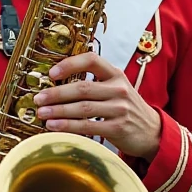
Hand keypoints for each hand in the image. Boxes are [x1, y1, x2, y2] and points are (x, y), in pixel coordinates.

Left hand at [33, 52, 161, 161]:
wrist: (153, 131)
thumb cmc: (127, 107)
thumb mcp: (116, 88)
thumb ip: (94, 82)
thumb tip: (57, 82)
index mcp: (115, 74)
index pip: (91, 60)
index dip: (70, 64)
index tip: (52, 73)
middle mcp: (118, 89)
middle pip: (82, 88)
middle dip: (56, 93)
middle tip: (38, 97)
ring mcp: (119, 109)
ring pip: (83, 108)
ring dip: (58, 110)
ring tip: (42, 112)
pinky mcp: (118, 128)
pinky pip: (88, 126)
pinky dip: (68, 126)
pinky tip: (54, 125)